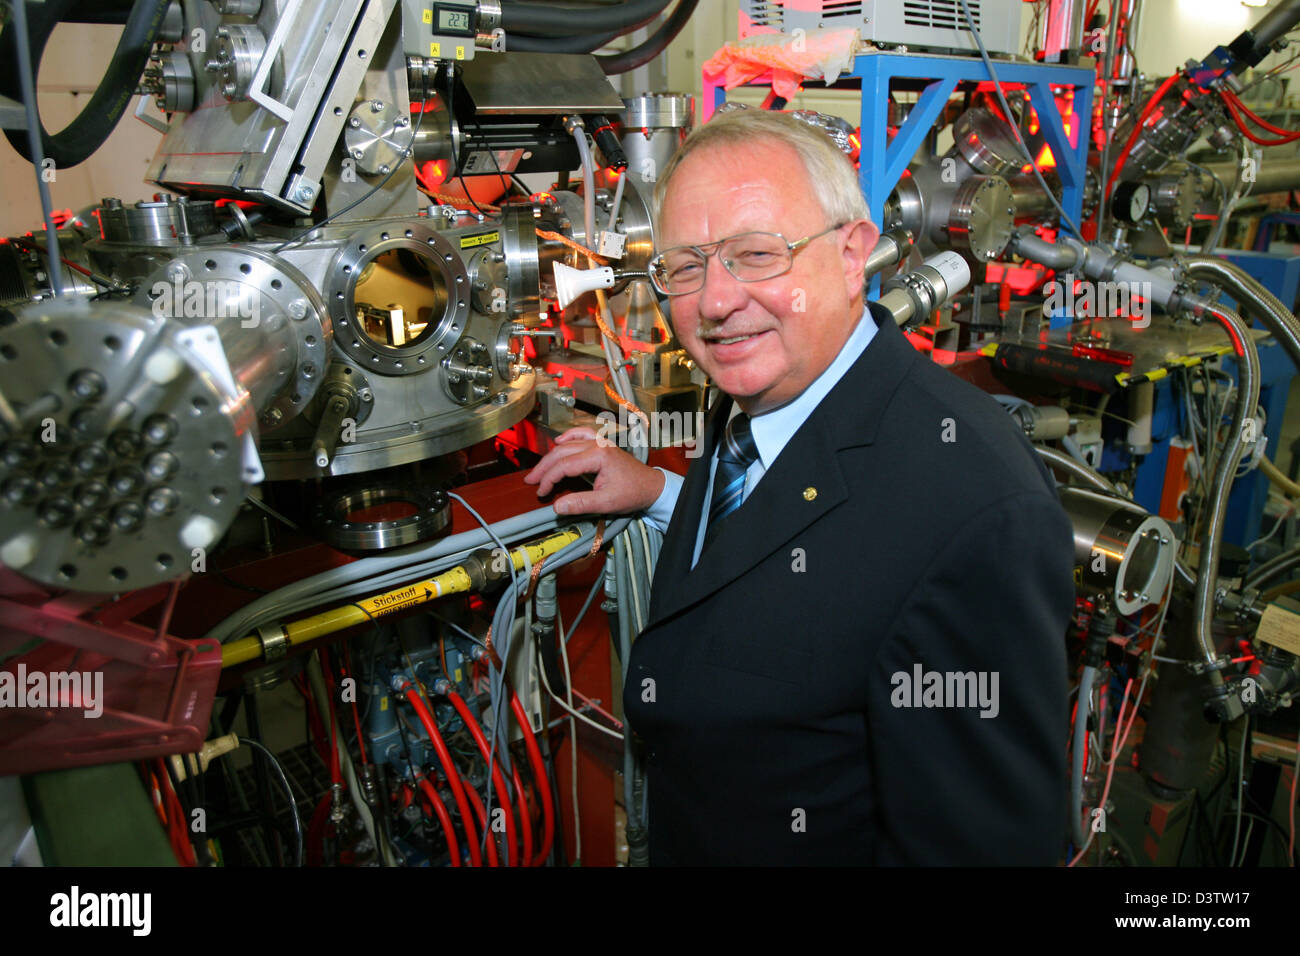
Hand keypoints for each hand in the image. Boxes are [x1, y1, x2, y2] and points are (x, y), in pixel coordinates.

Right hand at [524, 427, 665, 515]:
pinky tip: (559, 442)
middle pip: (562, 452)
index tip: (541, 492)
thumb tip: (557, 506)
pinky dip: (569, 437)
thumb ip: (580, 504)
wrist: (651, 487)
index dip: (549, 479)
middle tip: (531, 481)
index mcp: (598, 456)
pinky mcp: (602, 445)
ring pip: (568, 444)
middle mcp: (597, 445)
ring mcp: (600, 443)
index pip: (564, 465)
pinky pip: (582, 435)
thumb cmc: (633, 493)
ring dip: (552, 456)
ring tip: (539, 469)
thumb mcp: (606, 503)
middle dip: (544, 467)